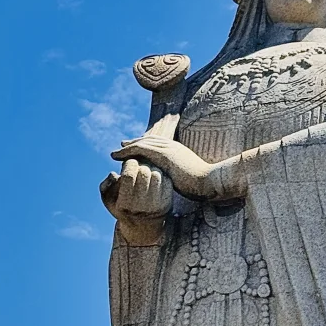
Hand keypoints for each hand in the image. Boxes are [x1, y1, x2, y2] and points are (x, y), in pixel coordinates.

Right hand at [100, 157, 171, 245]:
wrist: (143, 227)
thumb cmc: (122, 208)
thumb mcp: (108, 200)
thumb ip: (105, 186)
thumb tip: (114, 174)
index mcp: (125, 203)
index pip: (128, 175)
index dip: (129, 164)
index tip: (129, 163)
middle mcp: (141, 205)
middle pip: (144, 173)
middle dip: (140, 165)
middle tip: (139, 167)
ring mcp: (156, 205)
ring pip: (156, 174)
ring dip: (151, 169)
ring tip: (147, 172)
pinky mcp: (167, 203)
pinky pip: (166, 180)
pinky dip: (161, 176)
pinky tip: (155, 179)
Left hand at [110, 138, 244, 202]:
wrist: (209, 181)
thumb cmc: (203, 184)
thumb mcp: (189, 177)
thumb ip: (180, 175)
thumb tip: (178, 180)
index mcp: (178, 151)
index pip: (157, 145)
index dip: (144, 145)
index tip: (133, 148)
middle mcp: (172, 146)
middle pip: (148, 141)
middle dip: (134, 143)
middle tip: (121, 145)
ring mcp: (168, 149)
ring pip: (142, 144)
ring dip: (127, 147)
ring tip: (115, 153)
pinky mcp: (163, 154)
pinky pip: (140, 149)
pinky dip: (128, 151)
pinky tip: (118, 155)